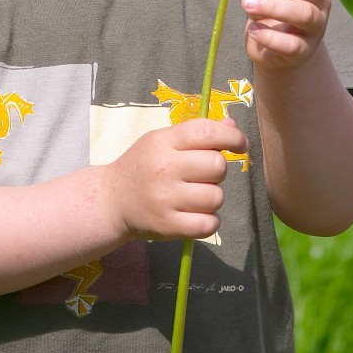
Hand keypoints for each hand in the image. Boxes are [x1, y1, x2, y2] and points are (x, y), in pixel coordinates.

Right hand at [105, 118, 248, 242]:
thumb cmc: (143, 165)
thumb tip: (232, 126)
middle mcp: (164, 168)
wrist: (112, 200)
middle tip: (203, 174)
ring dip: (212, 197)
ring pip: (216, 197)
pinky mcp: (168, 226)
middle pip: (217, 165)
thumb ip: (196, 132)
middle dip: (217, 169)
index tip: (240, 144)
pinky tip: (196, 214)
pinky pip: (209, 224)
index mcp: (163, 142)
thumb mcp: (162, 140)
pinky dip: (209, 221)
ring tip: (195, 195)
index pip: (206, 132)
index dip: (232, 136)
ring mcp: (165, 199)